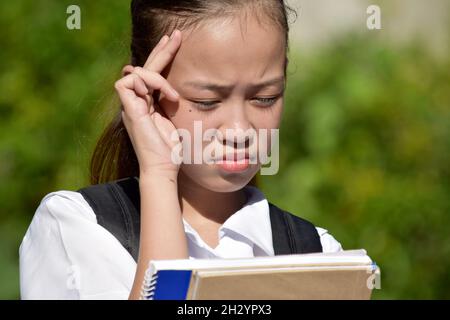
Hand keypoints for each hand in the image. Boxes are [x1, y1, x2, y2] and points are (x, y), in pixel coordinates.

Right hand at [114, 30, 181, 177]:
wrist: (163, 167)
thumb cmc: (170, 149)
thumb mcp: (173, 118)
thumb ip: (168, 101)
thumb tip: (175, 88)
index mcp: (147, 102)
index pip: (152, 72)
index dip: (162, 56)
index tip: (174, 41)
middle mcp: (137, 101)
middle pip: (145, 67)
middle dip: (161, 50)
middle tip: (175, 35)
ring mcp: (131, 105)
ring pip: (135, 72)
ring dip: (156, 77)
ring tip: (172, 95)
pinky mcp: (129, 110)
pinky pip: (128, 82)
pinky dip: (146, 83)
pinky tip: (162, 96)